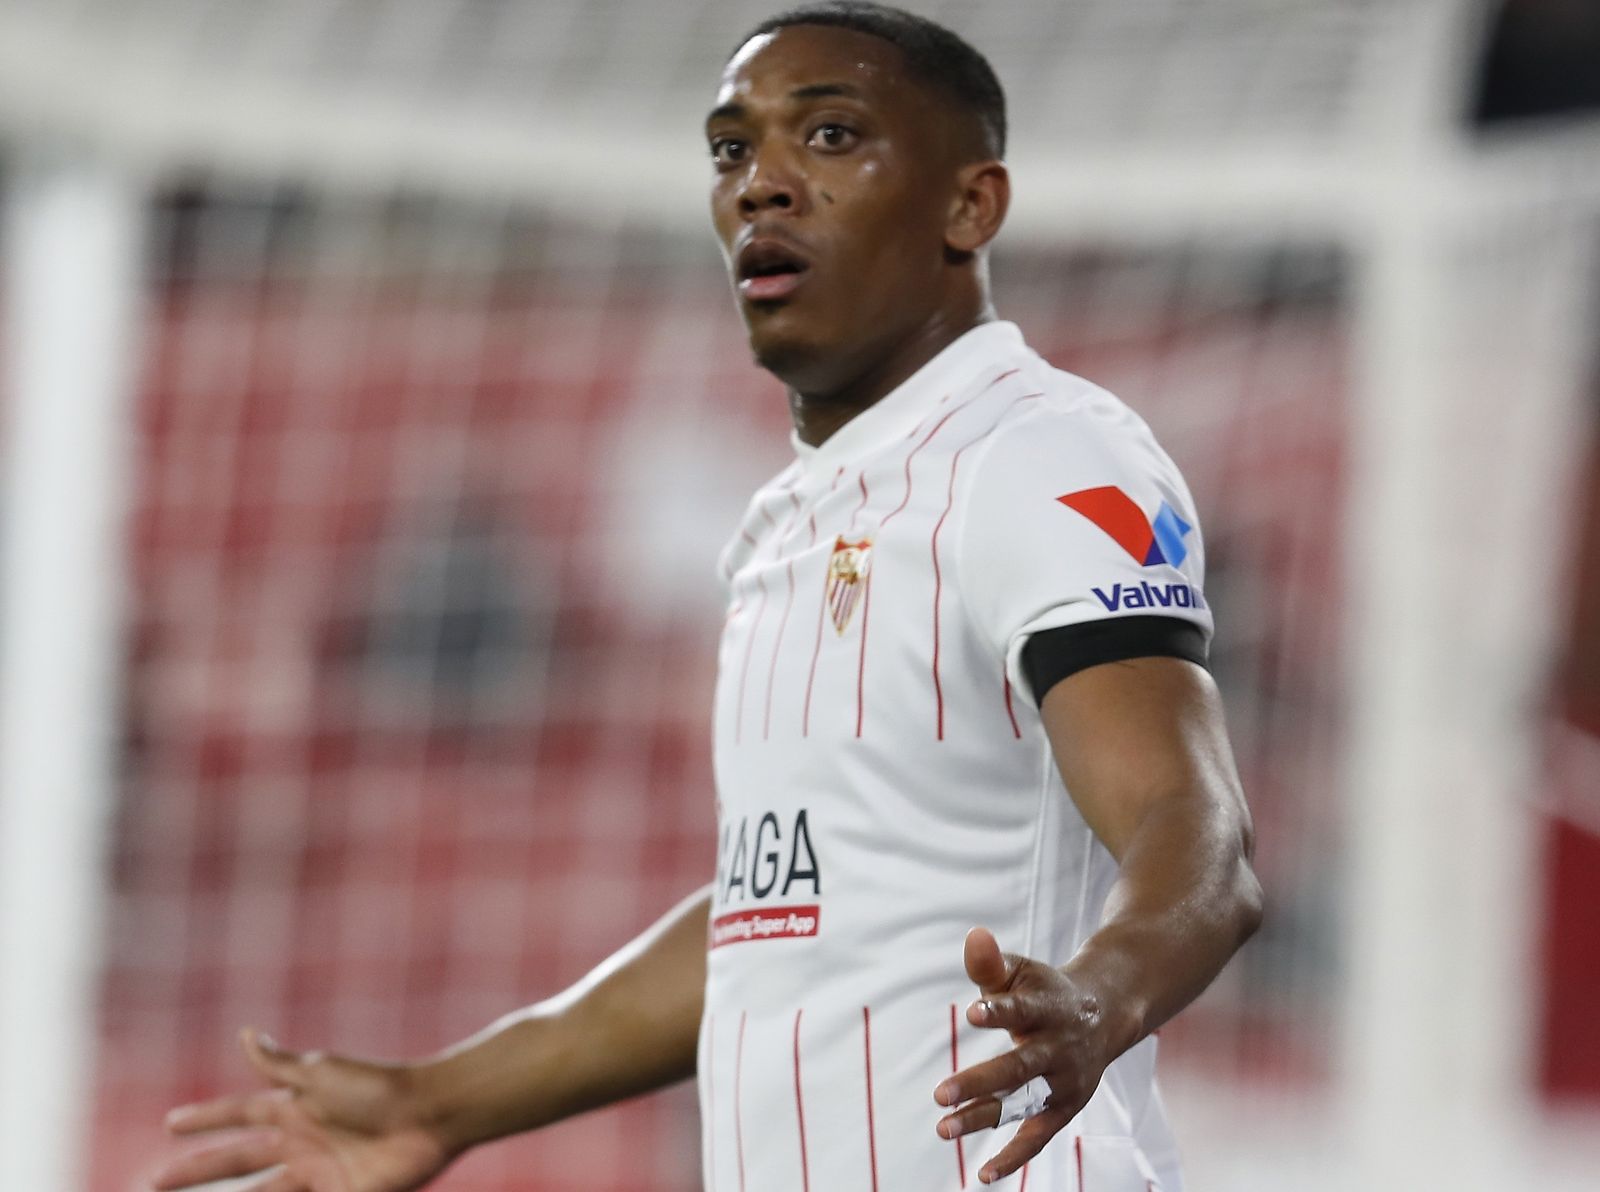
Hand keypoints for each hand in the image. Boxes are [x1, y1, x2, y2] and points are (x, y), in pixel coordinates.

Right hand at [151, 1028, 455, 1191]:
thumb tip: (241, 1033)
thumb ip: (278, 1062)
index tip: (169, 1124)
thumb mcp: (321, 1073)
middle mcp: (301, 1142)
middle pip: (236, 1162)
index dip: (205, 1119)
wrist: (429, 1115)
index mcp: (295, 1107)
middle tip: (153, 1183)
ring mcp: (318, 1173)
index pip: (238, 1113)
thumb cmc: (377, 1088)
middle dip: (195, 1172)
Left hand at [933, 928, 1131, 1184]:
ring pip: (1023, 1104)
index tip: (972, 1012)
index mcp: (1047, 1008)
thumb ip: (992, 963)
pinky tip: (983, 1174)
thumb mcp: (1023, 972)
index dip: (998, 1010)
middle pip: (1018, 1067)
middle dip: (981, 1082)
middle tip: (940, 1094)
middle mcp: (1059, 1048)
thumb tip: (973, 935)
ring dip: (986, 1118)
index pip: (1021, 1009)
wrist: (1105, 1014)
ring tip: (944, 1128)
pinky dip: (1014, 1157)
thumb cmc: (1046, 991)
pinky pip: (1039, 1137)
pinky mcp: (1064, 1106)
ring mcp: (1063, 1081)